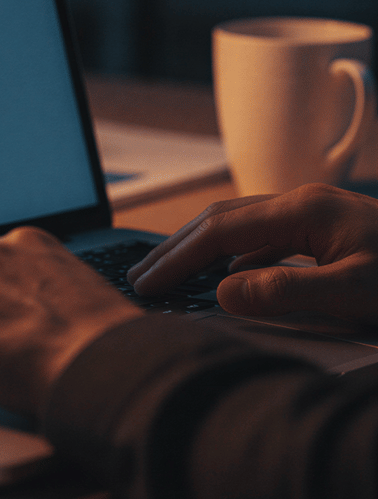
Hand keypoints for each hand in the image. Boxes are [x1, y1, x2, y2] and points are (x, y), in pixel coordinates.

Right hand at [127, 184, 377, 322]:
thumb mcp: (357, 294)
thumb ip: (287, 292)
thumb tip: (223, 292)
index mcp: (305, 209)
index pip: (221, 232)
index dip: (178, 259)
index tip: (146, 286)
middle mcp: (305, 204)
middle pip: (221, 219)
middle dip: (177, 248)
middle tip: (141, 278)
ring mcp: (317, 216)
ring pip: (240, 227)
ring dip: (202, 251)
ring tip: (171, 278)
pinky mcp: (328, 234)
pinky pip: (265, 241)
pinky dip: (234, 260)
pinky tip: (229, 283)